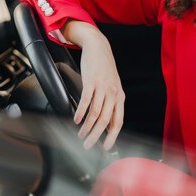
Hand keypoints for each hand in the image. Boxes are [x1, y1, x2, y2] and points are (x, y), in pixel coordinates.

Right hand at [62, 21, 124, 150]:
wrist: (99, 47)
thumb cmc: (105, 69)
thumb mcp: (112, 87)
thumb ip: (110, 104)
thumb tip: (106, 123)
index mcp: (119, 97)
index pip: (118, 122)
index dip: (112, 137)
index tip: (106, 148)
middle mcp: (113, 93)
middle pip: (105, 121)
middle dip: (95, 136)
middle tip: (87, 145)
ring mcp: (102, 87)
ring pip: (95, 113)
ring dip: (86, 127)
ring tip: (80, 134)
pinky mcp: (91, 81)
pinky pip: (86, 101)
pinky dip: (81, 113)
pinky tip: (76, 119)